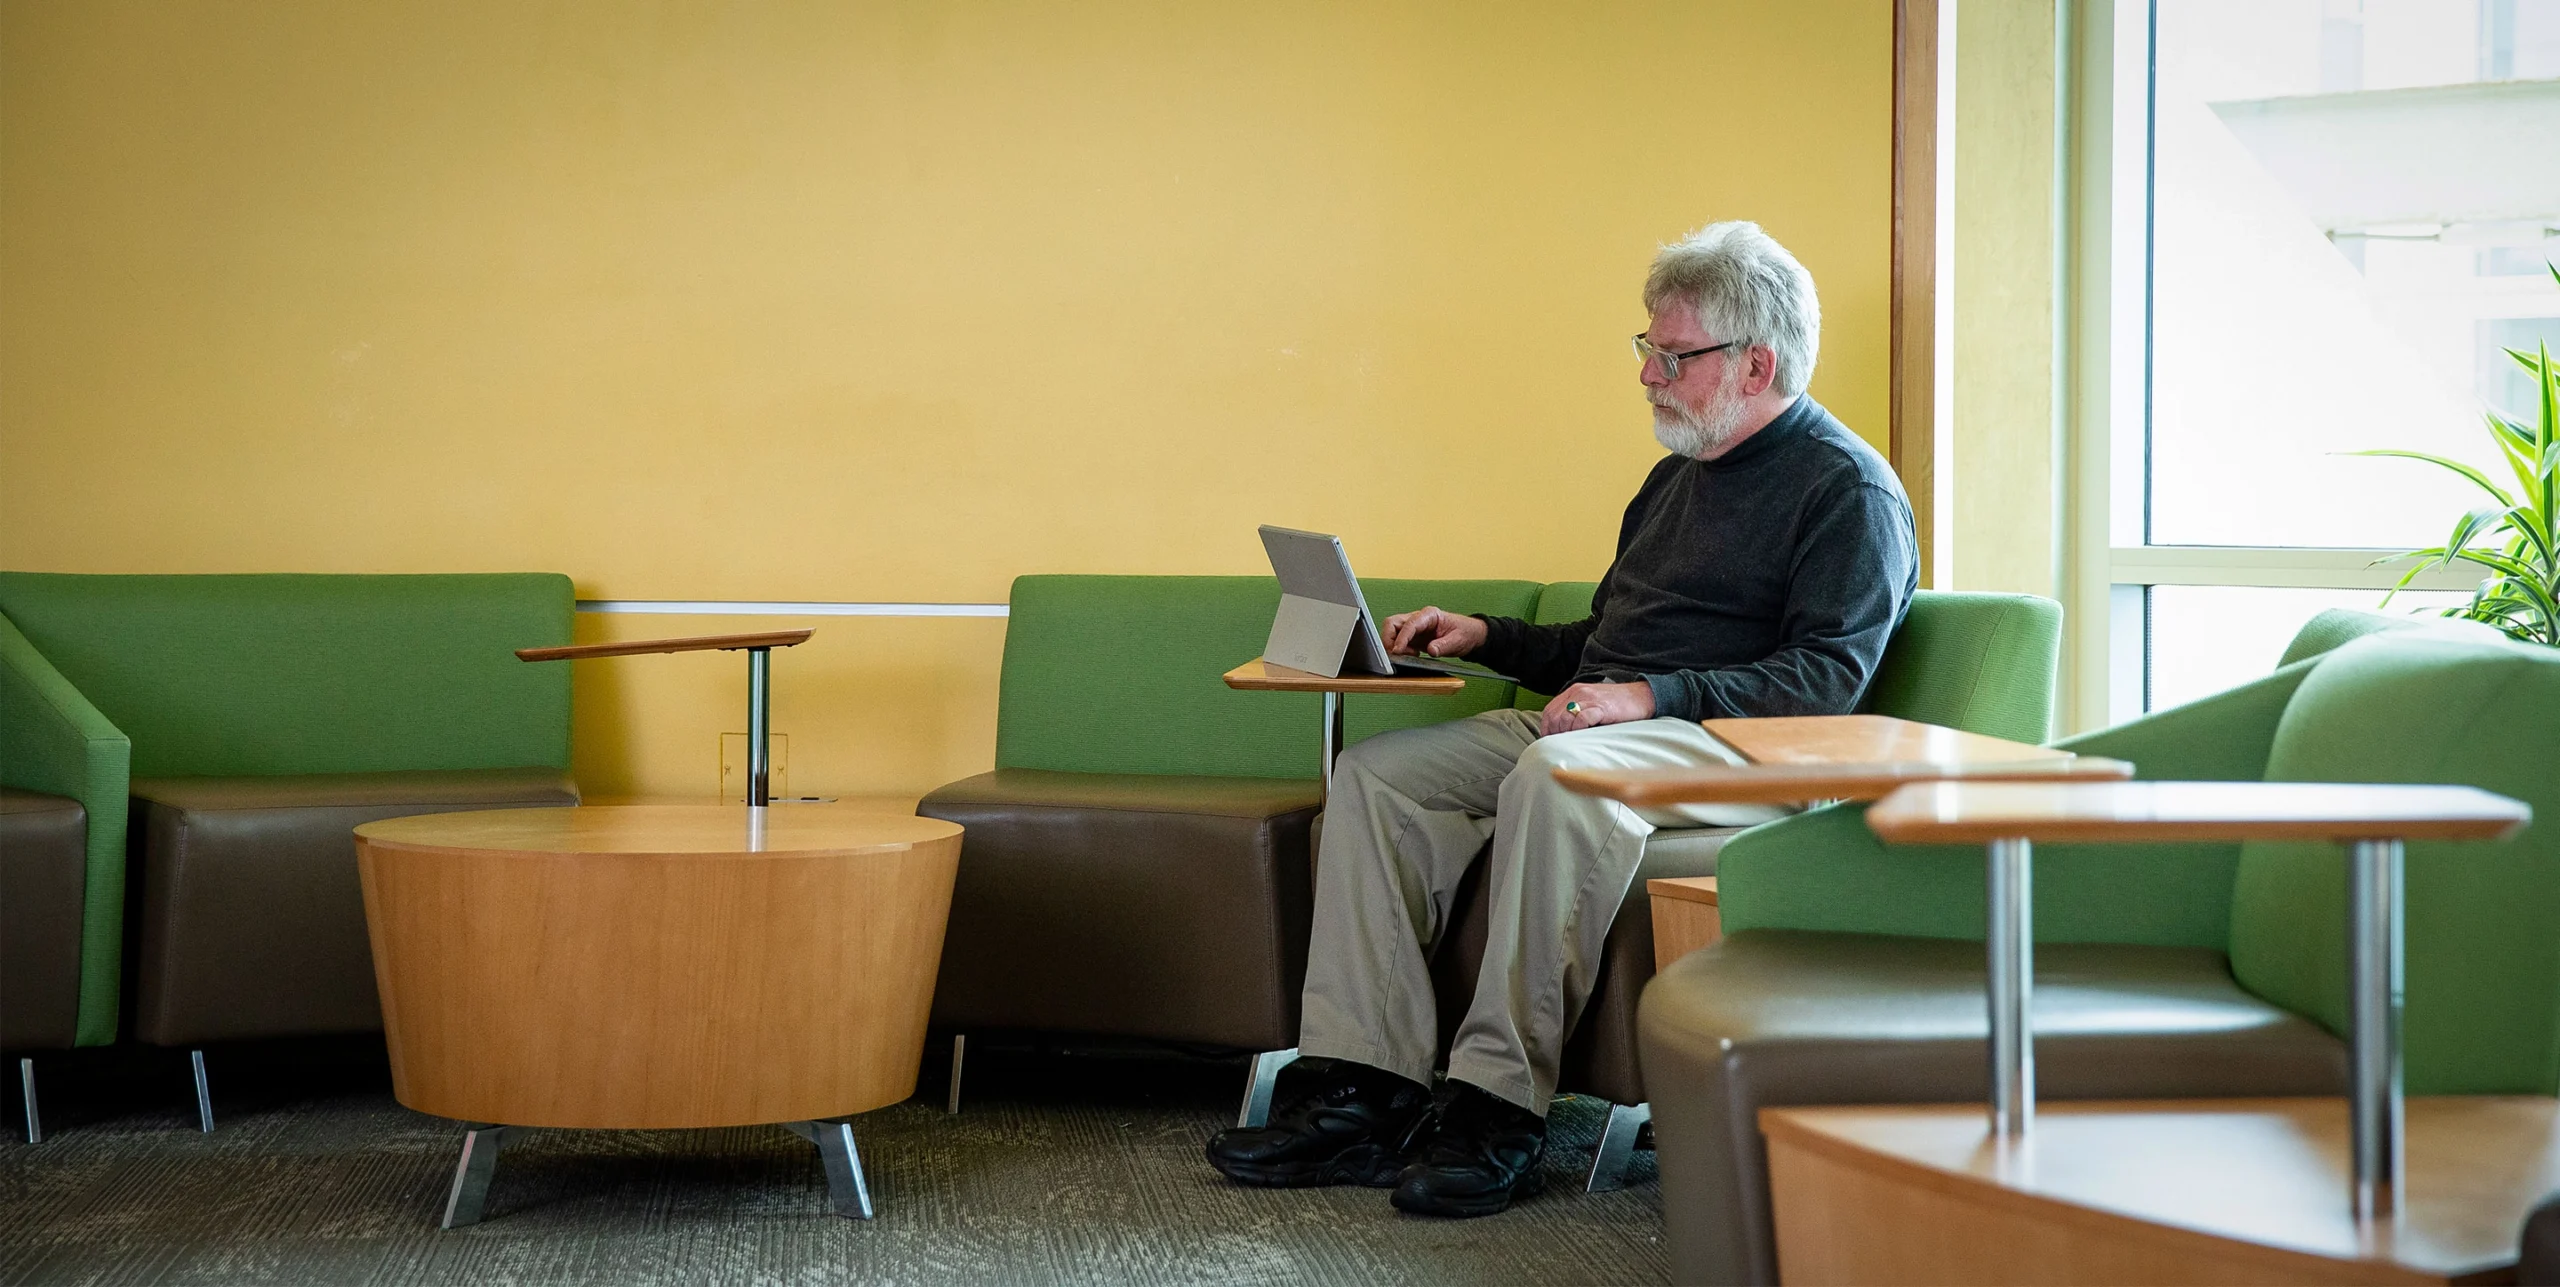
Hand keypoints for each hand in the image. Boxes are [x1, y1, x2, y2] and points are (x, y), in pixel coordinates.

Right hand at [1381, 606, 1486, 657]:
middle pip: (1392, 623)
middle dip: (1389, 639)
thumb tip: (1431, 650)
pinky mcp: (1413, 637)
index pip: (1409, 624)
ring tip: (1407, 656)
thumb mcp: (1458, 640)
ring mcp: (1414, 628)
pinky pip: (1398, 641)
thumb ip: (1444, 645)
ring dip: (1393, 645)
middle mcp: (1418, 619)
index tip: (1397, 651)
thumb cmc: (1465, 633)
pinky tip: (1410, 656)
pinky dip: (1398, 649)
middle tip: (1396, 655)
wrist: (1470, 635)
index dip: (1401, 638)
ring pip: (1392, 631)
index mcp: (1429, 615)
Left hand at [1540, 681, 1654, 735]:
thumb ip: (1576, 712)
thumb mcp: (1592, 703)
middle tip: (1562, 746)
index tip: (1550, 742)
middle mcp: (1578, 693)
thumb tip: (1561, 733)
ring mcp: (1589, 699)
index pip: (1549, 711)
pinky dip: (1579, 730)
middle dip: (1555, 734)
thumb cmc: (1618, 705)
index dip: (1546, 728)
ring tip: (1574, 743)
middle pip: (1554, 717)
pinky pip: (1582, 719)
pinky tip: (1585, 736)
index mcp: (1573, 691)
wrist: (1642, 697)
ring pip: (1565, 718)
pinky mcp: (1601, 707)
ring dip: (1567, 734)